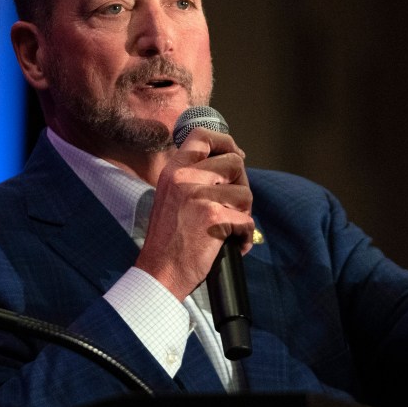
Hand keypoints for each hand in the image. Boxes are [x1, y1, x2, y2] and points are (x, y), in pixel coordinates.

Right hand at [135, 128, 254, 299]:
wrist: (160, 271)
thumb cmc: (169, 238)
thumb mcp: (172, 195)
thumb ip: (194, 176)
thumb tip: (234, 159)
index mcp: (174, 170)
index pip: (202, 135)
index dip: (226, 142)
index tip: (236, 156)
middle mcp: (185, 177)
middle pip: (234, 163)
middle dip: (242, 185)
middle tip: (233, 207)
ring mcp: (199, 195)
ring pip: (245, 193)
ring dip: (243, 213)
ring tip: (229, 227)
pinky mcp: (214, 216)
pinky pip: (246, 220)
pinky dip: (244, 236)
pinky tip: (233, 244)